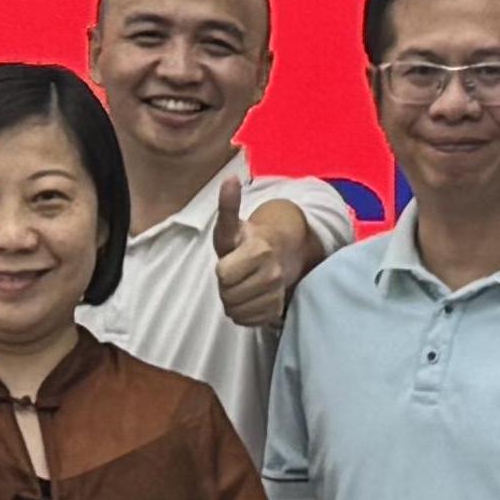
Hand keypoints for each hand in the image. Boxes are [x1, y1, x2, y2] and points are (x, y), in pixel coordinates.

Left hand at [214, 199, 319, 330]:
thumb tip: (230, 178)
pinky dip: (244, 314)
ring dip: (233, 302)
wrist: (274, 255)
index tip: (229, 260)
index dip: (222, 270)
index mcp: (259, 251)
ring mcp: (277, 293)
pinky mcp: (277, 309)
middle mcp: (272, 273)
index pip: (224, 276)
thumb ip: (228, 205)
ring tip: (240, 286)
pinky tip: (248, 299)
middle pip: (229, 297)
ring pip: (238, 312)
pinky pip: (248, 322)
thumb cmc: (245, 241)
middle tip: (233, 275)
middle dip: (225, 288)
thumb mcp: (231, 225)